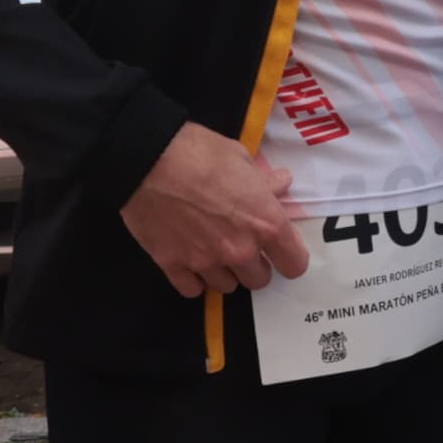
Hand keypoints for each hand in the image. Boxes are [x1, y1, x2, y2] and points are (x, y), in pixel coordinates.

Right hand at [121, 122, 306, 295]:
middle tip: (241, 244)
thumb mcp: (240, 158)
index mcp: (265, 223)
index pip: (295, 264)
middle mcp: (240, 250)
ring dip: (224, 273)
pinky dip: (194, 280)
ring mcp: (206, 262)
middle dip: (254, 265)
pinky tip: (190, 260)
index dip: (289, 256)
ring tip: (213, 251)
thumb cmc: (200, 152)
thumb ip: (264, 181)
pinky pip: (192, 290)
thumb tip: (281, 183)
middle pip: (260, 280)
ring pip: (227, 287)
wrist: (148, 159)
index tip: (279, 248)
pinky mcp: (173, 266)